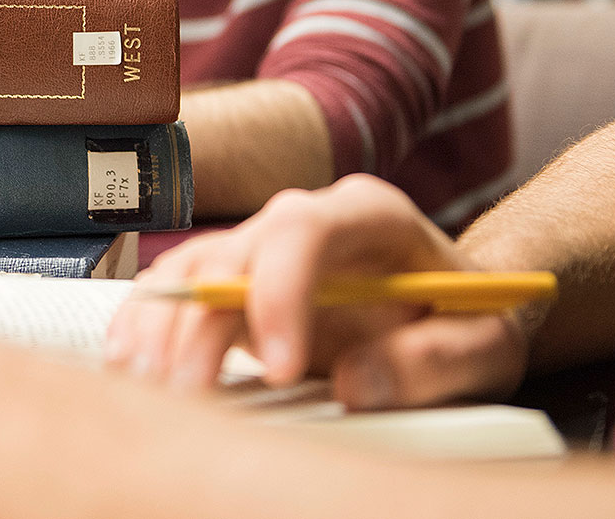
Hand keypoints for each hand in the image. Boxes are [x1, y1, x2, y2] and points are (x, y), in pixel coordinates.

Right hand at [104, 174, 532, 408]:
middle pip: (234, 254)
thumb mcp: (485, 342)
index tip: (284, 371)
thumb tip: (357, 382)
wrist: (453, 302)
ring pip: (193, 269)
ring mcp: (263, 246)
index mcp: (368, 213)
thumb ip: (435, 360)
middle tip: (197, 401)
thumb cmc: (469, 315)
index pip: (303, 230)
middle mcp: (304, 219)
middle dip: (205, 328)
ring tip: (151, 390)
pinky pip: (177, 289)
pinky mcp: (236, 280)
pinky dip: (148, 324)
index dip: (279, 295)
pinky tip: (130, 363)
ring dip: (163, 329)